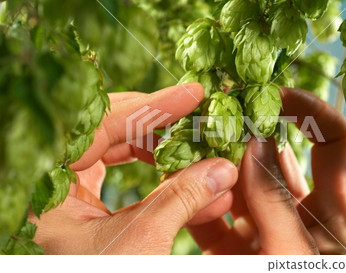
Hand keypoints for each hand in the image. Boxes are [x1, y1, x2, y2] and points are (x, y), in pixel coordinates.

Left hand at [28, 83, 238, 253]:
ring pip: (126, 156)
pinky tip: (197, 189)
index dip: (154, 105)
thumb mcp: (140, 241)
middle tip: (201, 120)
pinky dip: (165, 183)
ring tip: (209, 160)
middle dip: (165, 127)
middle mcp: (60, 182)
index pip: (103, 121)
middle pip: (114, 131)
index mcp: (53, 182)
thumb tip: (223, 169)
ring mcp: (77, 196)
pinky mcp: (94, 211)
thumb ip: (182, 199)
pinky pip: (132, 183)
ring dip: (171, 158)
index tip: (194, 94)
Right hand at [187, 88, 345, 253]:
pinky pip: (208, 212)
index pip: (334, 141)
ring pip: (236, 182)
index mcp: (334, 210)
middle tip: (221, 106)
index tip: (274, 94)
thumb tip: (254, 141)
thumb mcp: (295, 250)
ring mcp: (261, 227)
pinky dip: (193, 197)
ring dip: (214, 162)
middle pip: (274, 156)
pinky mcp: (230, 243)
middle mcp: (297, 212)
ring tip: (193, 136)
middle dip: (247, 131)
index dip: (310, 110)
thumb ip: (274, 200)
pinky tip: (178, 179)